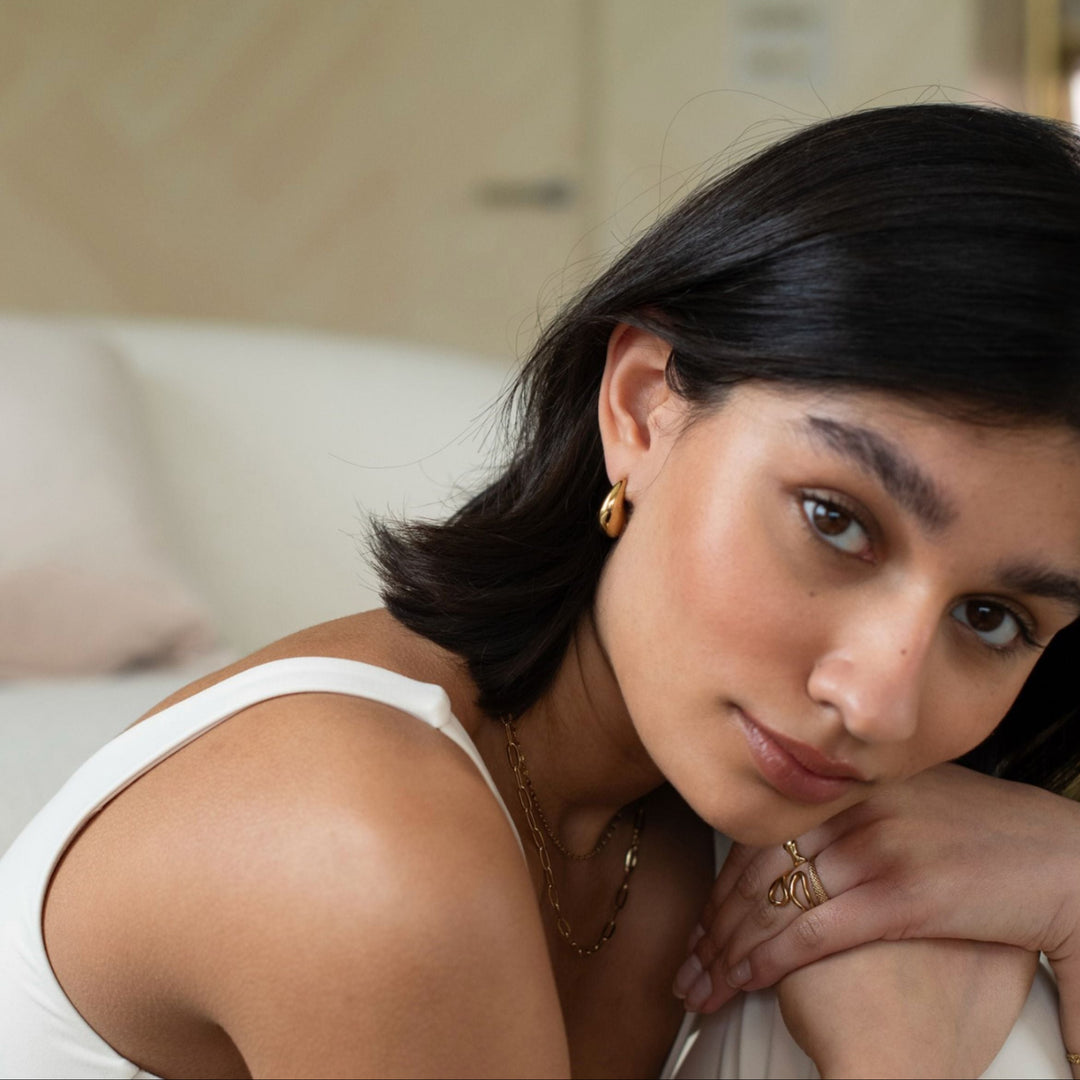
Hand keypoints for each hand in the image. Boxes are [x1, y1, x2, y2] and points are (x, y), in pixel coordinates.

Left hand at [672, 765, 1079, 1066]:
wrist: (1062, 860)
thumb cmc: (987, 839)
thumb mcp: (909, 807)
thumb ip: (853, 818)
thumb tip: (804, 846)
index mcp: (850, 787)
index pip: (762, 834)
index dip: (723, 884)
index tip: (702, 922)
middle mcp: (854, 810)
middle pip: (757, 869)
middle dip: (714, 925)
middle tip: (687, 964)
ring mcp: (874, 849)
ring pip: (775, 903)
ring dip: (728, 950)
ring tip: (701, 983)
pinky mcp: (900, 896)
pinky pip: (812, 931)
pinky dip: (768, 960)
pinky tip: (743, 982)